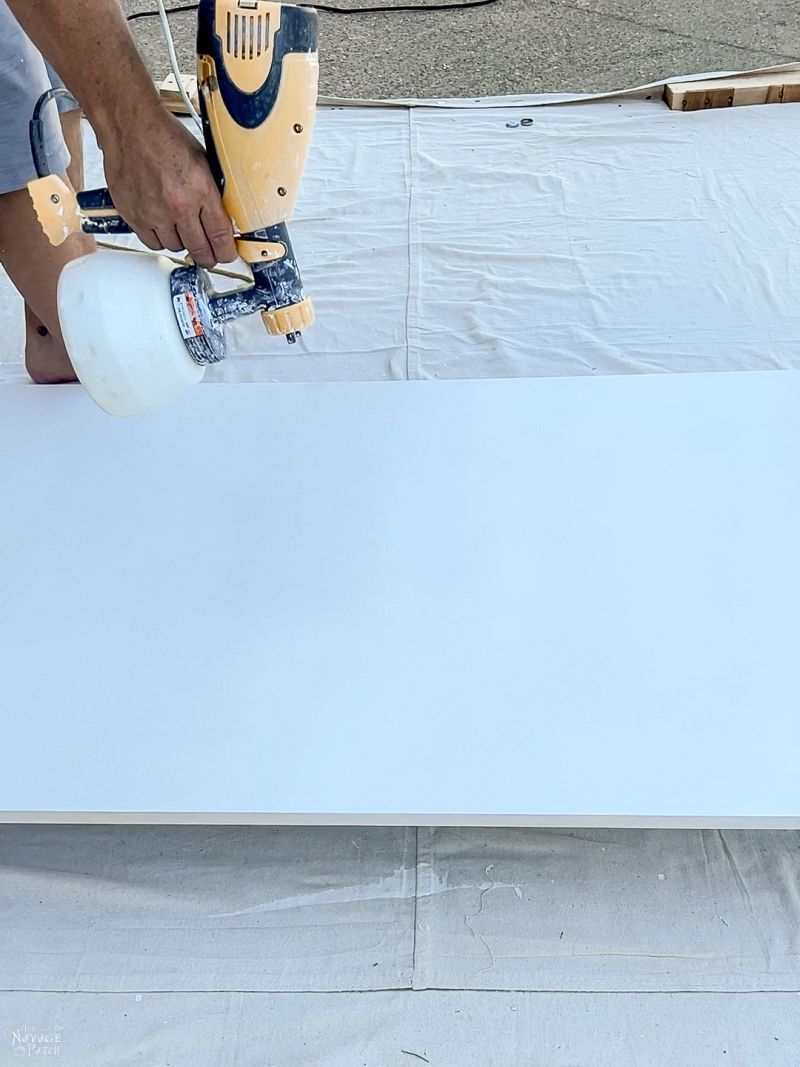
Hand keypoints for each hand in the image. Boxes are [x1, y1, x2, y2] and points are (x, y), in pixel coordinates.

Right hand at [100, 106, 237, 267]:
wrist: (130, 126)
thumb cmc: (164, 137)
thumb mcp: (202, 162)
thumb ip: (212, 193)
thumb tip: (223, 217)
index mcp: (200, 191)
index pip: (221, 236)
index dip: (226, 252)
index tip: (227, 254)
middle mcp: (178, 206)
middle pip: (199, 250)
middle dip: (208, 256)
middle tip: (210, 255)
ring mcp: (154, 213)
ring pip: (175, 247)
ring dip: (182, 242)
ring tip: (182, 229)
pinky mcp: (134, 215)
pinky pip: (152, 242)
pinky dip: (159, 238)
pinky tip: (164, 227)